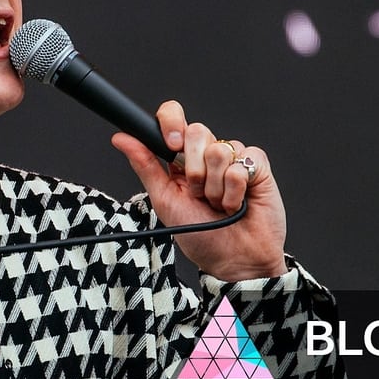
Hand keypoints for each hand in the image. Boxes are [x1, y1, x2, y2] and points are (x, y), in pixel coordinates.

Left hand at [111, 100, 287, 280]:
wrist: (234, 261)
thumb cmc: (200, 236)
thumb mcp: (165, 200)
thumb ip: (145, 165)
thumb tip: (121, 138)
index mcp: (182, 159)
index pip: (173, 117)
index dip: (172, 122)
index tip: (171, 145)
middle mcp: (207, 154)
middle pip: (196, 131)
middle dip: (194, 170)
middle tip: (199, 195)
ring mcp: (234, 158)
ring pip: (219, 150)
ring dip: (215, 187)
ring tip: (220, 205)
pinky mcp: (257, 166)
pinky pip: (243, 162)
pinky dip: (235, 190)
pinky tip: (238, 204)